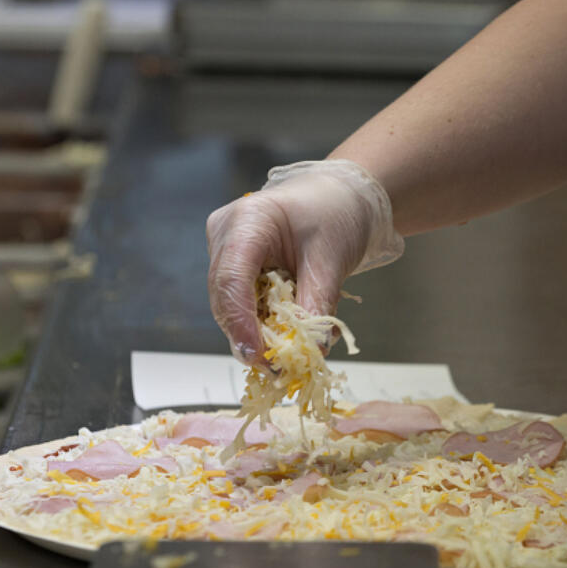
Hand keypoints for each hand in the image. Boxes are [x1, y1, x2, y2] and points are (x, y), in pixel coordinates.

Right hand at [206, 160, 403, 363]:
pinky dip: (263, 323)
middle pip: (225, 298)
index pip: (231, 279)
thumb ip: (318, 302)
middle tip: (276, 370)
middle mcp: (225, 235)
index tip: (260, 357)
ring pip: (232, 305)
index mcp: (246, 221)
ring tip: (287, 358)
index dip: (241, 323)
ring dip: (258, 334)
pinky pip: (243, 303)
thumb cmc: (336, 212)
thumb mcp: (332, 258)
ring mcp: (226, 250)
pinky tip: (286, 337)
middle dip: (249, 337)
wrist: (340, 196)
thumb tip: (312, 349)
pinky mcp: (237, 266)